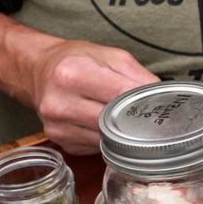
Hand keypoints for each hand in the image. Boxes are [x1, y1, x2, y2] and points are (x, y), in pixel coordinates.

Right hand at [26, 38, 158, 153]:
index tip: (163, 107)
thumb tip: (164, 97)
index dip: (145, 102)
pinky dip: (107, 139)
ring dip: (122, 133)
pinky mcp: (61, 142)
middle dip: (135, 120)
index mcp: (73, 74)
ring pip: (108, 140)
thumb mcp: (110, 56)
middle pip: (114, 122)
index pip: (121, 96)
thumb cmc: (75, 60)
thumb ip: (138, 75)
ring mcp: (57, 127)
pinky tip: (106, 126)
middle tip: (152, 117)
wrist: (38, 71)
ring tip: (127, 119)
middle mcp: (60, 103)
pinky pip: (96, 147)